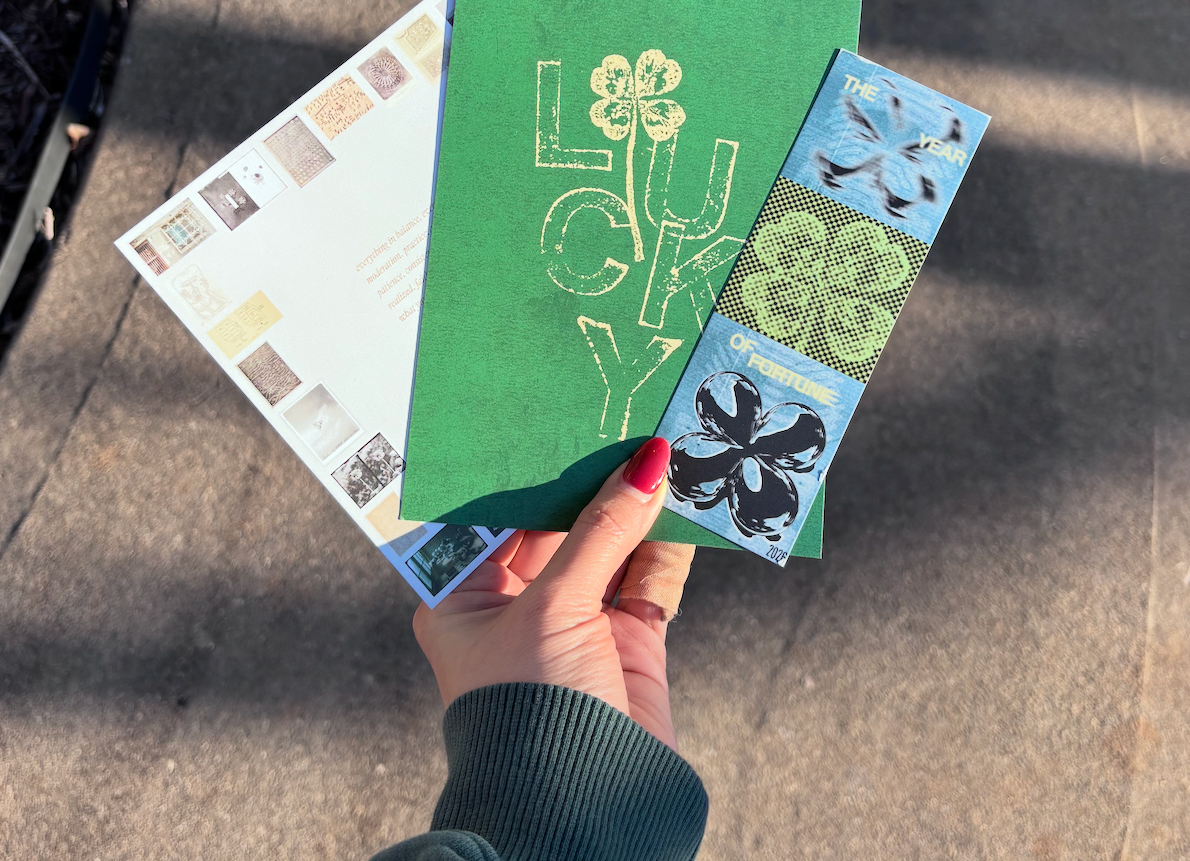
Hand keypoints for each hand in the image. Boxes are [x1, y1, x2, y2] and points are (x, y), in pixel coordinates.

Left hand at [413, 438, 680, 747]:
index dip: (530, 468)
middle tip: (620, 420)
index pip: (497, 514)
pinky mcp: (627, 641)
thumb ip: (603, 530)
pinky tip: (688, 497)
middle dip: (592, 481)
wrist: (584, 814)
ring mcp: (576, 622)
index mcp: (467, 595)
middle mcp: (519, 603)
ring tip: (663, 446)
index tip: (559, 418)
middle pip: (558, 525)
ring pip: (610, 546)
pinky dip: (670, 542)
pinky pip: (650, 577)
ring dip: (637, 506)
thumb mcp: (555, 605)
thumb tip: (648, 462)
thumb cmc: (532, 708)